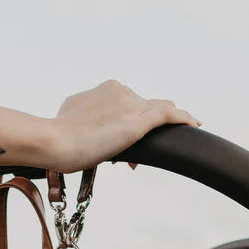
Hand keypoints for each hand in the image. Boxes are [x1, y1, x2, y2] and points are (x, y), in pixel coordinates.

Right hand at [50, 81, 200, 172]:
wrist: (52, 141)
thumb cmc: (56, 138)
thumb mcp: (70, 119)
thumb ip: (82, 118)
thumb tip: (83, 129)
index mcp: (104, 90)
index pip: (128, 104)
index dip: (127, 123)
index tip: (121, 145)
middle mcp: (119, 91)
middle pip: (143, 109)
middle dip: (140, 131)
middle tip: (129, 158)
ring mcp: (129, 105)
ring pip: (158, 110)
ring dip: (160, 130)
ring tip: (162, 146)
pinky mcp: (137, 122)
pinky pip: (168, 115)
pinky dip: (183, 119)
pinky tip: (195, 125)